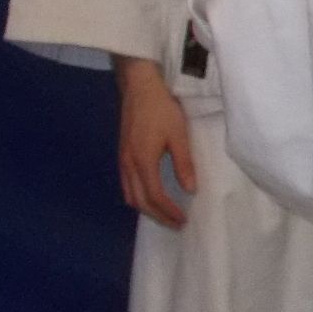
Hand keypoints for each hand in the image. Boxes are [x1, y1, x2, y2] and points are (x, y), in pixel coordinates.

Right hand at [115, 55, 195, 228]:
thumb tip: (190, 189)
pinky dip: (139, 196)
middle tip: (176, 224)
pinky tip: (151, 195)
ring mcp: (122, 159)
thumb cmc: (162, 109)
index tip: (183, 220)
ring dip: (147, 208)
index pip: (154, 196)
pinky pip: (127, 184)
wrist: (139, 88)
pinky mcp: (123, 154)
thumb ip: (184, 163)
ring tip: (165, 214)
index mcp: (142, 161)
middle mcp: (128, 164)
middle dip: (157, 215)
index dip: (168, 211)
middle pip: (139, 201)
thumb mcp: (179, 135)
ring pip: (130, 194)